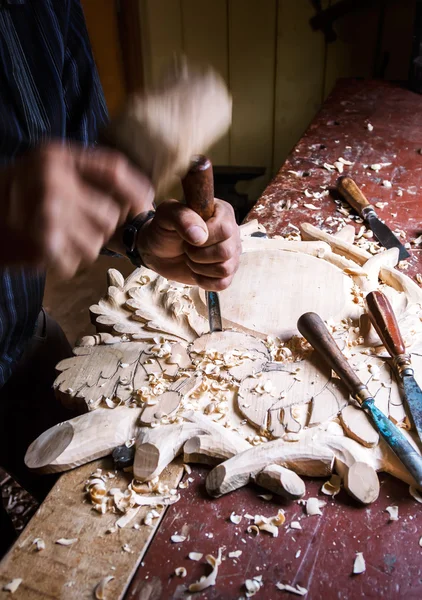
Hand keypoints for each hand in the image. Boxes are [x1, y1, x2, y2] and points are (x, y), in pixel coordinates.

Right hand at [0, 142, 153, 276]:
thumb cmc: (7, 199)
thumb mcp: (40, 171)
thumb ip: (82, 177)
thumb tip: (140, 199)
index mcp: (55, 156)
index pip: (114, 169)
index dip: (135, 189)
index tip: (146, 203)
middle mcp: (53, 179)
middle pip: (109, 214)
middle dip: (100, 228)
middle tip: (75, 227)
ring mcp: (45, 212)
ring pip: (95, 243)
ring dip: (81, 247)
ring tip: (55, 238)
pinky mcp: (40, 242)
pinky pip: (75, 262)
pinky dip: (64, 263)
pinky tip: (45, 251)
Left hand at [137, 198, 240, 289]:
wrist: (159, 251)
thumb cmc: (165, 229)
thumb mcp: (166, 215)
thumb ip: (182, 217)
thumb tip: (200, 236)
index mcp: (222, 212)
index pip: (225, 229)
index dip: (205, 238)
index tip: (188, 237)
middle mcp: (231, 232)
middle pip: (226, 252)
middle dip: (198, 255)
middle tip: (186, 248)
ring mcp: (231, 254)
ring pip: (225, 269)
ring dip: (200, 268)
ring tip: (190, 259)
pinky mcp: (226, 273)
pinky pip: (223, 284)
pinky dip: (204, 281)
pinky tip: (195, 272)